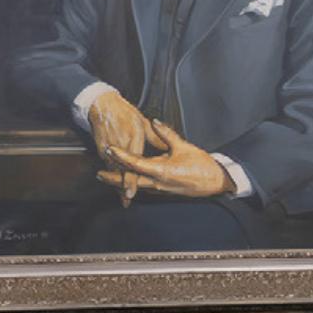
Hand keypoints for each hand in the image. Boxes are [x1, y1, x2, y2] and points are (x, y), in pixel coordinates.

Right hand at [87, 90, 149, 204]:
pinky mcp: (101, 149)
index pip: (132, 164)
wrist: (103, 106)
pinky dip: (112, 174)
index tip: (130, 193)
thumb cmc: (125, 113)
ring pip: (113, 170)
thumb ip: (156, 137)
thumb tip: (167, 148)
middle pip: (120, 172)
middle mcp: (120, 146)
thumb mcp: (143, 123)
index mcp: (132, 138)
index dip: (130, 181)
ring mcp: (108, 148)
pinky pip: (108, 165)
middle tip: (126, 200)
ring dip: (117, 183)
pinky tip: (116, 182)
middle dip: (122, 188)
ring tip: (123, 196)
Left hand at [99, 118, 234, 199]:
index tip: (109, 148)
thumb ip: (166, 134)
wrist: (213, 182)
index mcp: (160, 170)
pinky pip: (144, 187)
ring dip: (121, 181)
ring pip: (135, 185)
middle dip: (113, 177)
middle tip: (99, 173)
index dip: (120, 155)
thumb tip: (154, 122)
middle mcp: (156, 182)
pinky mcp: (163, 190)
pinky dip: (133, 183)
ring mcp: (159, 188)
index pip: (135, 162)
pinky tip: (130, 180)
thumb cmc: (200, 165)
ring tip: (109, 177)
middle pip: (129, 180)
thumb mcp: (183, 146)